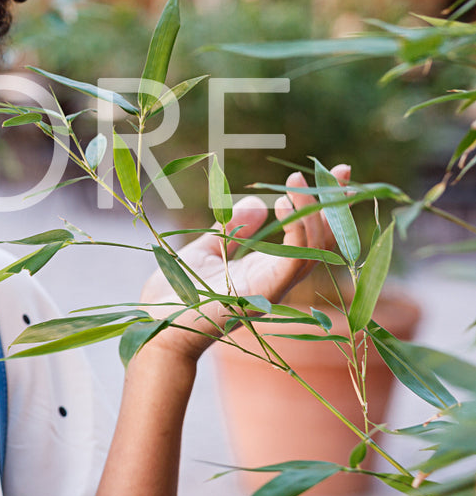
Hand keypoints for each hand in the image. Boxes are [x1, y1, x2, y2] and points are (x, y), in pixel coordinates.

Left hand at [138, 164, 350, 365]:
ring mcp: (271, 288)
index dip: (321, 206)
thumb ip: (232, 230)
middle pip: (321, 241)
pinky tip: (285, 203)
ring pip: (313, 250)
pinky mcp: (262, 294)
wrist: (154, 326)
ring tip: (299, 181)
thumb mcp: (205, 251)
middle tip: (340, 169)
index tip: (332, 173)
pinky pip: (294, 262)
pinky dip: (297, 233)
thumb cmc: (174, 295)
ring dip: (313, 213)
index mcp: (264, 269)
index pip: (306, 235)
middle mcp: (275, 279)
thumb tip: (255, 202)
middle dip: (334, 205)